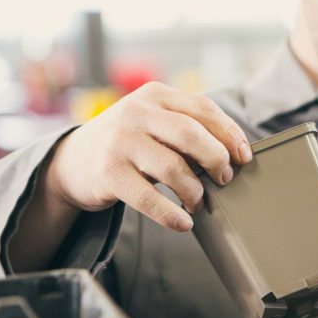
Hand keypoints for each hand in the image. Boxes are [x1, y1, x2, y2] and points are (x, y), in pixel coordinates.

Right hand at [47, 82, 252, 231]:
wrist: (73, 160)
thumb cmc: (127, 143)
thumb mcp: (152, 122)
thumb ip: (185, 127)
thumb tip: (231, 153)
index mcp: (154, 95)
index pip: (203, 108)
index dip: (229, 133)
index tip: (243, 156)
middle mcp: (136, 112)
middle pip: (191, 134)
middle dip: (216, 159)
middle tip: (224, 179)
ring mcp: (119, 141)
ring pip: (172, 167)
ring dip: (194, 190)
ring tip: (198, 202)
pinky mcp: (107, 172)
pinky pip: (147, 197)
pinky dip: (170, 214)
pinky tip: (183, 222)